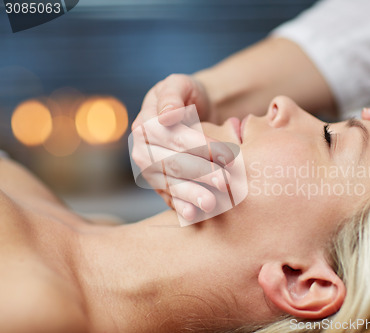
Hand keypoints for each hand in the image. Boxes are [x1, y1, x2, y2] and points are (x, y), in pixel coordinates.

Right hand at [131, 75, 234, 220]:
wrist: (193, 110)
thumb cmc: (187, 95)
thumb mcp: (180, 84)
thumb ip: (172, 95)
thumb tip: (167, 115)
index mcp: (145, 124)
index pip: (175, 137)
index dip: (200, 146)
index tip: (225, 155)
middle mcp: (143, 149)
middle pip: (173, 163)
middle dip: (200, 174)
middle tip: (225, 183)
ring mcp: (150, 170)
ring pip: (170, 183)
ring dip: (191, 194)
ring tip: (211, 204)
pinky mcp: (159, 184)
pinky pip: (168, 197)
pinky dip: (181, 206)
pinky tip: (194, 215)